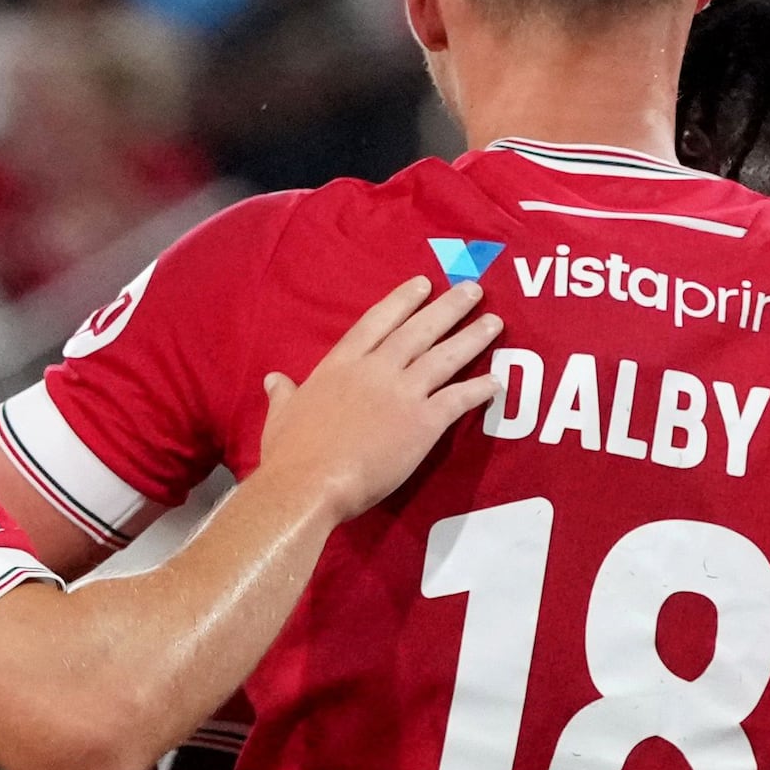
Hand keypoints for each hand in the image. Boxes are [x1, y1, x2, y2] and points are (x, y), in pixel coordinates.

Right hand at [253, 275, 508, 521]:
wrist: (308, 484)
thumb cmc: (290, 454)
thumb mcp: (280, 417)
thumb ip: (283, 395)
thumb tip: (273, 380)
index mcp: (341, 365)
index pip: (376, 322)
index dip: (402, 301)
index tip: (422, 284)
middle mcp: (376, 370)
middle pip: (419, 330)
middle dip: (448, 307)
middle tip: (473, 289)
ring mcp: (402, 394)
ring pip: (444, 357)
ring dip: (472, 338)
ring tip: (494, 323)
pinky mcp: (422, 423)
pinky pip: (457, 400)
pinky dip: (478, 390)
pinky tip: (496, 382)